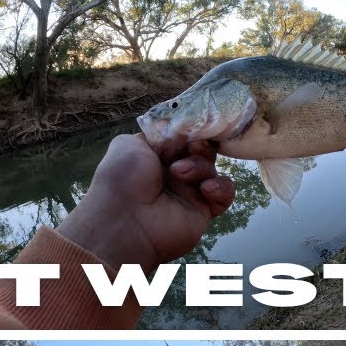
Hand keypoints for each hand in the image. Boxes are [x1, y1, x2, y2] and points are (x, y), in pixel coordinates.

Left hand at [57, 133, 234, 270]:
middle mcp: (173, 173)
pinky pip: (224, 193)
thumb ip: (156, 132)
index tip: (196, 123)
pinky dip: (220, 187)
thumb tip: (179, 130)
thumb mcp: (129, 144)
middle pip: (202, 149)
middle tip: (191, 147)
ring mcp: (189, 192)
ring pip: (212, 168)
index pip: (183, 136)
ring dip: (200, 166)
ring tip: (180, 173)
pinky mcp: (202, 211)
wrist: (123, 222)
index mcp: (156, 156)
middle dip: (199, 144)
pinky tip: (205, 189)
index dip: (191, 128)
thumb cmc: (121, 180)